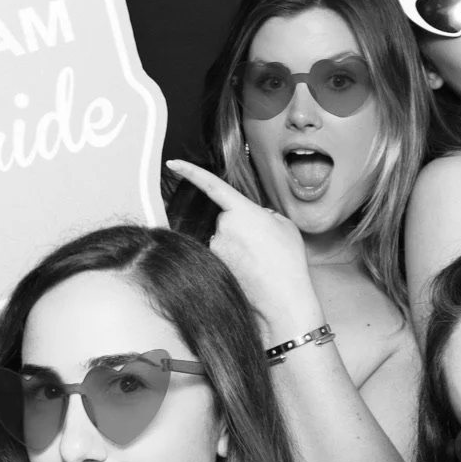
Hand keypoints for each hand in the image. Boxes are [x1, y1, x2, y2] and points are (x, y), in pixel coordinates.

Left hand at [165, 159, 323, 333]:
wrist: (283, 297)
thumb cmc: (287, 260)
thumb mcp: (284, 225)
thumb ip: (263, 214)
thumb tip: (253, 217)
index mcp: (242, 210)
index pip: (211, 185)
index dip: (190, 171)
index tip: (173, 164)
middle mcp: (223, 227)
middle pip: (225, 219)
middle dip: (240, 227)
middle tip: (262, 244)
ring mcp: (216, 248)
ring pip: (223, 240)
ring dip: (238, 246)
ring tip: (259, 260)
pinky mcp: (214, 265)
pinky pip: (223, 256)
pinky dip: (235, 261)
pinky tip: (251, 271)